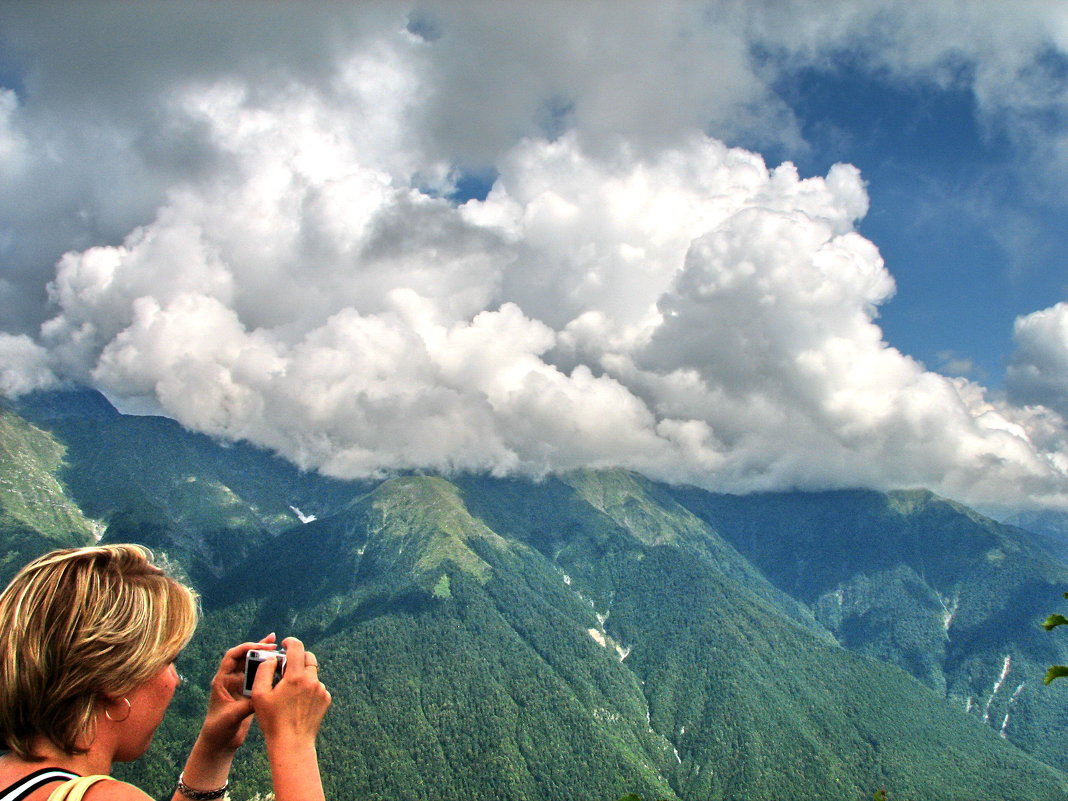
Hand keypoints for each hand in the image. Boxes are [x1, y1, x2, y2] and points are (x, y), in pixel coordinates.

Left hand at [197, 633, 277, 752]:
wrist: (219, 742)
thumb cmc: (218, 729)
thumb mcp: (232, 716)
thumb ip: (247, 705)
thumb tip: (265, 695)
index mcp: (222, 680)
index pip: (232, 656)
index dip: (245, 648)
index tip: (261, 647)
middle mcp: (231, 680)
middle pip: (244, 657)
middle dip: (259, 648)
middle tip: (274, 643)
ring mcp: (240, 686)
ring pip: (253, 665)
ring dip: (264, 656)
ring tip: (278, 647)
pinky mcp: (248, 693)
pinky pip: (259, 677)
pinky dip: (268, 670)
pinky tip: (279, 666)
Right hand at [251, 636, 330, 745]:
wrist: (292, 743)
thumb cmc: (272, 720)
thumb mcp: (259, 695)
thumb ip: (264, 671)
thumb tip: (273, 659)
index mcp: (296, 676)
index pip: (297, 647)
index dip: (290, 642)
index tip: (284, 644)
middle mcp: (312, 680)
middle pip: (308, 657)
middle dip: (297, 657)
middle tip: (286, 666)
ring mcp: (321, 690)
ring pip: (312, 673)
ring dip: (302, 674)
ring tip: (289, 689)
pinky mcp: (326, 699)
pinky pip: (317, 686)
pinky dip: (308, 687)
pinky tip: (298, 701)